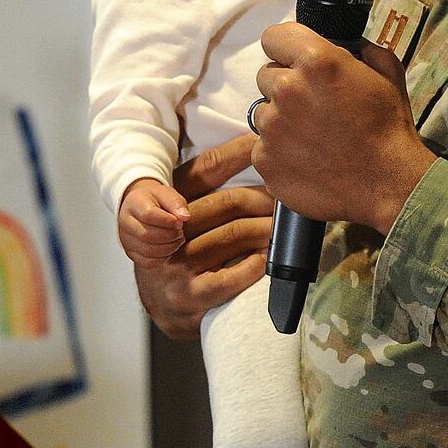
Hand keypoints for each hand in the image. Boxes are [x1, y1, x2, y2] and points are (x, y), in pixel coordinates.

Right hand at [118, 178, 190, 262]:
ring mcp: (126, 239)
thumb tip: (184, 217)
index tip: (180, 222)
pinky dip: (163, 258)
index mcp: (133, 203)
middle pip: (146, 235)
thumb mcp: (166, 193)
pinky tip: (169, 248)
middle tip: (181, 231)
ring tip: (177, 239)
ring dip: (169, 248)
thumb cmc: (155, 199)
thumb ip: (176, 203)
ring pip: (148, 251)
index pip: (148, 215)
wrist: (140, 206)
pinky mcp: (131, 252)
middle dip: (170, 236)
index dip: (168, 221)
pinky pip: (147, 262)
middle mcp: (125, 222)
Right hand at [132, 135, 274, 339]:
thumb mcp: (182, 215)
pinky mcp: (189, 294)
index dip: (238, 151)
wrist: (159, 304)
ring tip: (283, 229)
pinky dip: (255, 265)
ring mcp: (177, 263)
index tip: (265, 143)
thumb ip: (207, 191)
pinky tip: (267, 258)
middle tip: (288, 200)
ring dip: (267, 230)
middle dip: (264, 198)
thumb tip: (258, 158)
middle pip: (227, 202)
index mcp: (169, 201)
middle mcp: (169, 228)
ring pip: (234, 235)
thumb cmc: (181, 252)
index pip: (207, 168)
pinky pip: (231, 276)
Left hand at [254, 24, 433, 232]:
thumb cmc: (389, 129)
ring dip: (282, 120)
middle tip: (314, 105)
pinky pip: (262, 146)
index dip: (285, 47)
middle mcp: (288, 90)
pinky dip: (279, 151)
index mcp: (316, 61)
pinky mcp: (265, 160)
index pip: (273, 37)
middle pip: (267, 75)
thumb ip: (360, 48)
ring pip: (263, 112)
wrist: (390, 185)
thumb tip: (347, 42)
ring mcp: (273, 128)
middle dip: (287, 85)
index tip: (294, 59)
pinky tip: (308, 158)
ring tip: (314, 135)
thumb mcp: (387, 73)